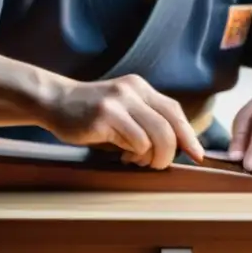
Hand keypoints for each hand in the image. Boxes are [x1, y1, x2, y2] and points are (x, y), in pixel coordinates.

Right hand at [45, 74, 204, 168]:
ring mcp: (118, 103)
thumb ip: (146, 118)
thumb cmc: (91, 111)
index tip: (197, 155)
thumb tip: (177, 146)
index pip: (174, 111)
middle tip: (156, 165)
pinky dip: (134, 154)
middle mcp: (132, 91)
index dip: (188, 135)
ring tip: (135, 160)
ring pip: (155, 137)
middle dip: (169, 154)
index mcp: (140, 87)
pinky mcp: (104, 117)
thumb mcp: (123, 106)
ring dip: (150, 157)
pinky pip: (135, 142)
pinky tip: (121, 155)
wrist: (55, 100)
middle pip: (169, 127)